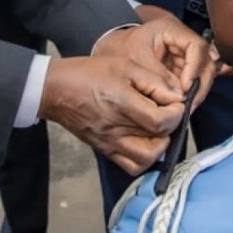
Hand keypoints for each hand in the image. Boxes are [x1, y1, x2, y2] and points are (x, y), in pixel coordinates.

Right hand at [39, 55, 186, 174]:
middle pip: (158, 142)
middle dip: (171, 128)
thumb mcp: (125, 66)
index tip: (175, 103)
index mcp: (122, 104)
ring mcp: (109, 143)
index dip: (176, 113)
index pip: (161, 122)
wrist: (55, 89)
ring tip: (157, 130)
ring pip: (146, 161)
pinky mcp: (104, 150)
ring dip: (159, 147)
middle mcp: (116, 128)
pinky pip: (130, 166)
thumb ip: (154, 81)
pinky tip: (144, 141)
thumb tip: (176, 96)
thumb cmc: (88, 73)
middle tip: (167, 113)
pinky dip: (144, 158)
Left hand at [97, 17, 218, 108]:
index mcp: (170, 29)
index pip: (196, 46)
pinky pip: (193, 79)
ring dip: (198, 90)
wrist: (108, 51)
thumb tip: (180, 95)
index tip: (187, 87)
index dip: (196, 67)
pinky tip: (188, 104)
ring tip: (188, 107)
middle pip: (205, 60)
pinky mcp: (180, 67)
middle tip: (191, 102)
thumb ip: (159, 77)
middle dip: (200, 83)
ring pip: (202, 72)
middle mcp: (180, 40)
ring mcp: (182, 54)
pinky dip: (192, 92)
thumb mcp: (137, 61)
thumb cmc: (119, 49)